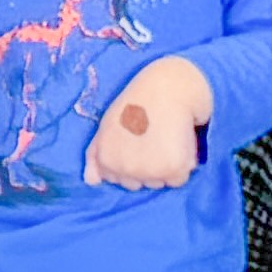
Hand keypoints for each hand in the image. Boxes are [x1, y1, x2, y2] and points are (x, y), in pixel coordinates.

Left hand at [87, 58, 213, 190]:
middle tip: (153, 138)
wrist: (168, 87)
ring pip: (161, 182)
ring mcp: (150, 171)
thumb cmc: (136, 103)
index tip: (139, 142)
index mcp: (107, 161)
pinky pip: (178, 180)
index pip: (122, 181)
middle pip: (142, 184)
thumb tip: (90, 182)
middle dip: (149, 167)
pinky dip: (182, 165)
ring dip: (165, 167)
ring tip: (165, 138)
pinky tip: (177, 142)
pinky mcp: (174, 169)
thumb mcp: (107, 125)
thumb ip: (95, 154)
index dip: (134, 162)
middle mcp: (126, 170)